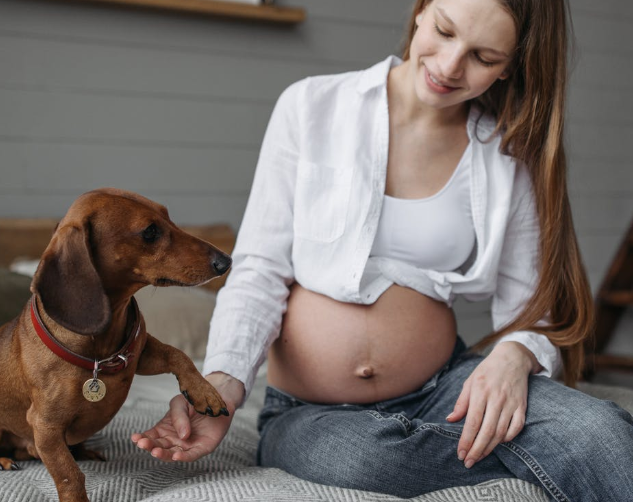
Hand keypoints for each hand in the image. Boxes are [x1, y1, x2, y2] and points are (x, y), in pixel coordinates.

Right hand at [131, 372, 244, 461]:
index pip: (151, 437)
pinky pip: (192, 455)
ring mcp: (187, 445)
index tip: (135, 438)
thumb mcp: (180, 403)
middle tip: (143, 443)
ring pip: (173, 453)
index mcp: (165, 429)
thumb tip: (182, 435)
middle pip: (159, 446)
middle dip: (150, 446)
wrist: (216, 397)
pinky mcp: (202, 447)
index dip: (142, 439)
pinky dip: (184, 457)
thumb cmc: (195, 400)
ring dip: (164, 454)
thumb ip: (177, 417)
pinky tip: (176, 456)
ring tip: (155, 451)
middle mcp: (174, 440)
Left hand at [446, 342, 538, 468]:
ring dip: (490, 448)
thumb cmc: (487, 371)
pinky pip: (516, 427)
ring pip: (500, 432)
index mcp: (480, 392)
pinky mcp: (522, 406)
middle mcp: (496, 399)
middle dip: (477, 450)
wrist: (512, 358)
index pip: (472, 422)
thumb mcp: (470, 382)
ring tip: (480, 457)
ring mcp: (511, 403)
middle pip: (486, 431)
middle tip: (469, 462)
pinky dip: (508, 438)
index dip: (466, 440)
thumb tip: (451, 420)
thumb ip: (461, 402)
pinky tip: (499, 443)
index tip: (461, 454)